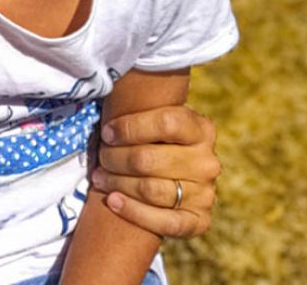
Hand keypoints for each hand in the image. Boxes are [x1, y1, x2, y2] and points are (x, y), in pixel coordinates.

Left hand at [93, 104, 220, 238]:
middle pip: (149, 159)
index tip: (106, 132)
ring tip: (99, 177)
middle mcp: (208, 162)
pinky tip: (113, 200)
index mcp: (201, 129)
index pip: (166, 123)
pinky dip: (134, 212)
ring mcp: (206, 193)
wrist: (174, 180)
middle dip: (114, 158)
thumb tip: (108, 84)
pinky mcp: (199, 220)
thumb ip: (141, 109)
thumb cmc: (152, 141)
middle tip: (99, 157)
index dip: (130, 127)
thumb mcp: (154, 119)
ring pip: (150, 189)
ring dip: (117, 183)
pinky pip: (165, 221)